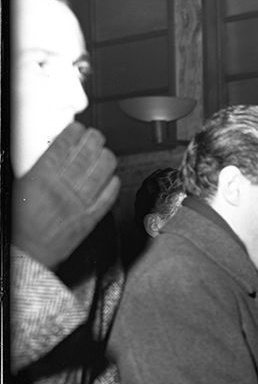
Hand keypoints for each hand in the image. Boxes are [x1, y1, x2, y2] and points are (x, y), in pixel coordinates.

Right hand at [12, 122, 119, 269]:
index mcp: (39, 179)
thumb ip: (36, 168)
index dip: (73, 134)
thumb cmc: (18, 223)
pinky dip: (113, 184)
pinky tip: (113, 176)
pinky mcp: (91, 219)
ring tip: (105, 151)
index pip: (62, 148)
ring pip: (101, 173)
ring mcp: (79, 204)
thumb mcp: (19, 187)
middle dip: (93, 140)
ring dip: (106, 157)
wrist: (27, 256)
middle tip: (95, 135)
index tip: (77, 127)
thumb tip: (50, 150)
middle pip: (85, 156)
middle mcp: (62, 189)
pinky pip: (108, 196)